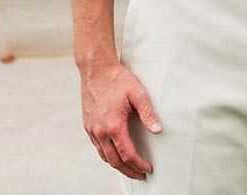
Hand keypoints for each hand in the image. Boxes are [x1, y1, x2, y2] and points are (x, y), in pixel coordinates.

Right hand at [79, 59, 161, 179]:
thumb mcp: (138, 94)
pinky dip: (107, 155)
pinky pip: (97, 147)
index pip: (127, 154)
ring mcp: (91, 130)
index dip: (139, 164)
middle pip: (114, 161)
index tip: (148, 169)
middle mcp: (100, 131)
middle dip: (128, 171)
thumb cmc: (118, 79)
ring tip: (130, 169)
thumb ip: (148, 114)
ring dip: (117, 165)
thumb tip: (158, 130)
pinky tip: (115, 155)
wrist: (96, 69)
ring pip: (104, 156)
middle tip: (140, 176)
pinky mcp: (88, 126)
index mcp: (113, 125)